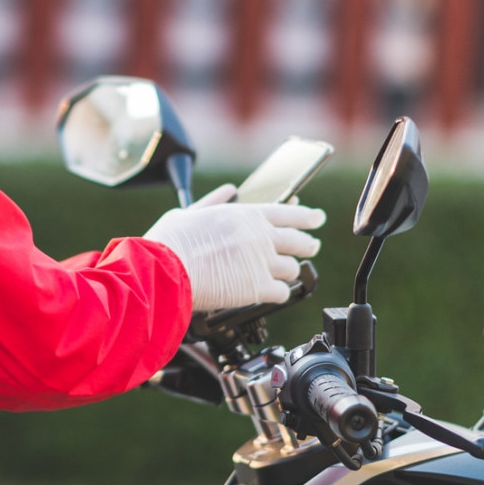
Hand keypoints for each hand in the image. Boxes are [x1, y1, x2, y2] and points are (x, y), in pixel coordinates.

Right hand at [144, 184, 324, 310]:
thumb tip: (228, 191)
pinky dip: (279, 293)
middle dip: (308, 244)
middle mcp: (260, 236)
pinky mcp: (258, 288)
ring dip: (288, 271)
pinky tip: (273, 293)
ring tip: (284, 274)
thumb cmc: (171, 242)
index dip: (308, 216)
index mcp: (247, 215)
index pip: (290, 213)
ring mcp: (262, 263)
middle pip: (299, 241)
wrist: (165, 270)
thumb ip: (213, 201)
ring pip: (292, 268)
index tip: (317, 218)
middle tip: (310, 247)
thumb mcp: (189, 211)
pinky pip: (282, 292)